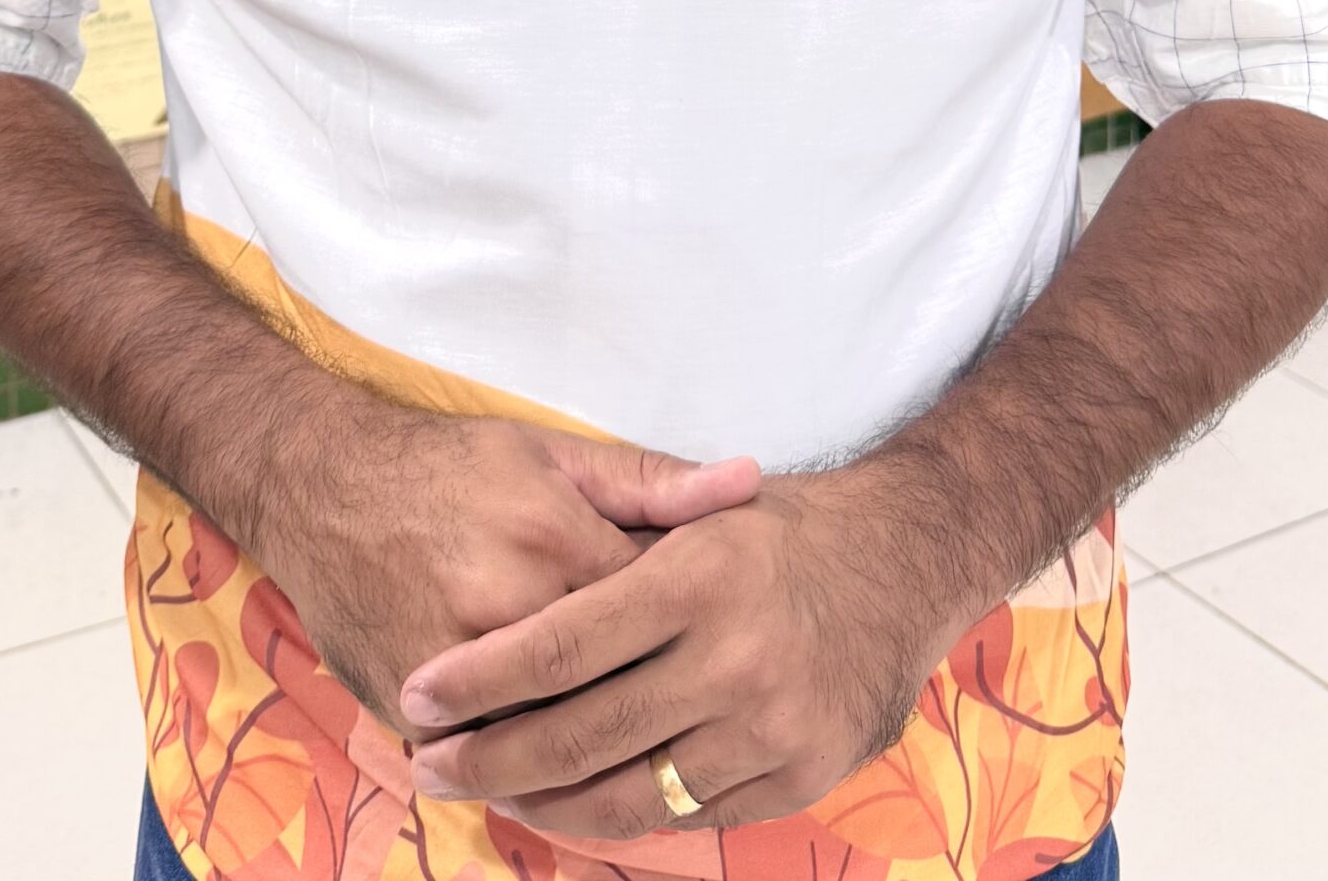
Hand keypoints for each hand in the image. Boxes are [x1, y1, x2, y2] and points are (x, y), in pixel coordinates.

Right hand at [267, 389, 761, 743]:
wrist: (323, 484)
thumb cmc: (452, 465)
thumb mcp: (555, 455)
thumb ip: (654, 481)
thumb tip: (749, 482)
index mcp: (556, 539)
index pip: (657, 611)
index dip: (693, 631)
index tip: (719, 639)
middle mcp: (507, 607)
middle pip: (612, 686)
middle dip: (659, 703)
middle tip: (694, 709)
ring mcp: (455, 666)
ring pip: (552, 738)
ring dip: (600, 753)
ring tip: (644, 751)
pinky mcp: (409, 707)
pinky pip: (487, 756)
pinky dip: (529, 769)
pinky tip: (569, 771)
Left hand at [398, 463, 963, 839]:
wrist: (908, 561)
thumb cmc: (784, 529)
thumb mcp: (706, 509)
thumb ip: (619, 540)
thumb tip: (513, 592)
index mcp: (697, 577)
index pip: (560, 644)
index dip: (480, 679)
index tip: (419, 694)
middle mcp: (733, 658)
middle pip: (580, 731)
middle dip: (489, 756)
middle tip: (427, 761)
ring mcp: (768, 728)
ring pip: (627, 792)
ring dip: (542, 801)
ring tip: (485, 790)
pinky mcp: (796, 778)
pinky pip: (686, 816)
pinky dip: (617, 817)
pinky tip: (571, 806)